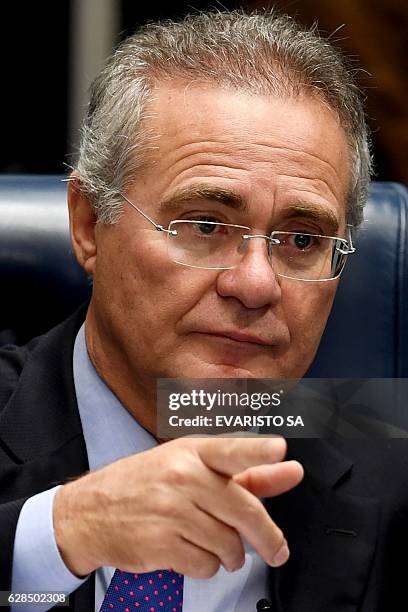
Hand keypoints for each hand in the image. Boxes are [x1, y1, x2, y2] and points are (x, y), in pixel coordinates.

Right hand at [53, 436, 302, 577]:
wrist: (89, 512)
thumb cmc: (143, 484)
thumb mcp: (188, 467)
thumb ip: (246, 472)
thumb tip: (289, 470)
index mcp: (190, 452)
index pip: (230, 449)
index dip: (256, 451)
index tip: (278, 449)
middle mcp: (182, 477)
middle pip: (243, 509)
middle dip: (266, 536)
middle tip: (276, 549)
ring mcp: (170, 510)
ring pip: (228, 543)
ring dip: (231, 554)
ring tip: (217, 545)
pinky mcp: (161, 543)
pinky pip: (206, 565)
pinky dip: (207, 566)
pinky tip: (193, 552)